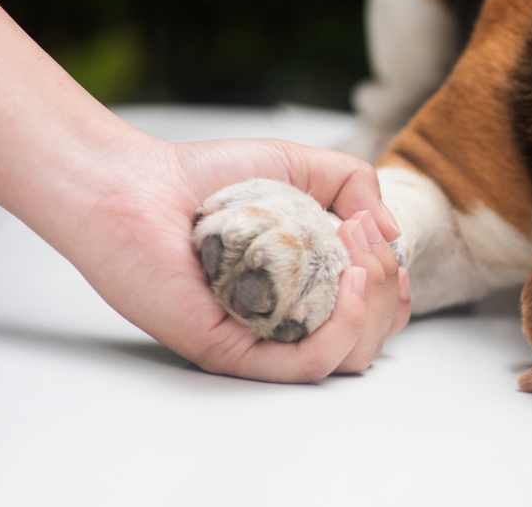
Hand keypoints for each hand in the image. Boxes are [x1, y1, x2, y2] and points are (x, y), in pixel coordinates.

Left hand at [75, 135, 411, 381]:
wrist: (138, 186)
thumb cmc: (207, 178)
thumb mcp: (302, 165)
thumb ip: (356, 184)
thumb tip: (394, 233)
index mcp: (304, 291)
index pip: (373, 316)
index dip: (392, 285)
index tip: (377, 237)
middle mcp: (286, 322)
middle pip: (371, 341)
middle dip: (385, 287)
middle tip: (359, 235)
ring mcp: (261, 342)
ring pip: (349, 358)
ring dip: (372, 305)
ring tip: (355, 257)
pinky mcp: (233, 353)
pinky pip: (306, 365)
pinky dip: (344, 328)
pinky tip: (348, 281)